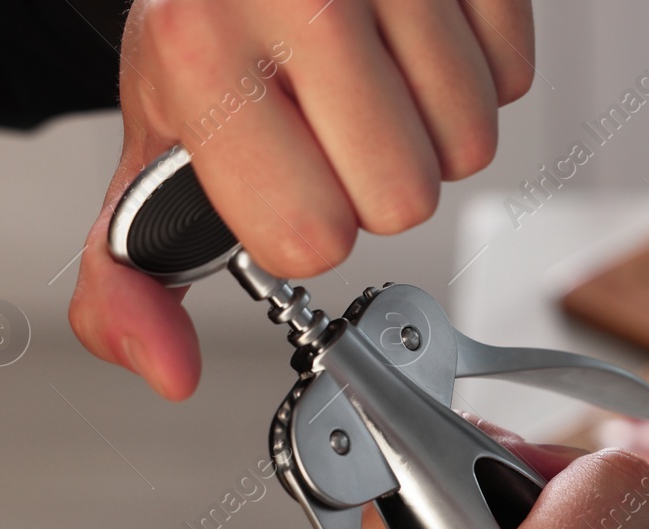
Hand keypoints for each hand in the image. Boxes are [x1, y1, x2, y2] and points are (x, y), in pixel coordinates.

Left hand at [68, 0, 534, 399]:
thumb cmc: (212, 22)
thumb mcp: (156, 138)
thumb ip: (132, 273)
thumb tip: (169, 371)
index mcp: (205, 53)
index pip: (311, 238)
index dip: (304, 226)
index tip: (284, 178)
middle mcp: (302, 0)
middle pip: (406, 201)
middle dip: (374, 185)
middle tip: (331, 129)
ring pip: (471, 146)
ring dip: (432, 136)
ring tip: (375, 86)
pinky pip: (515, 74)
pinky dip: (477, 76)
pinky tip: (417, 47)